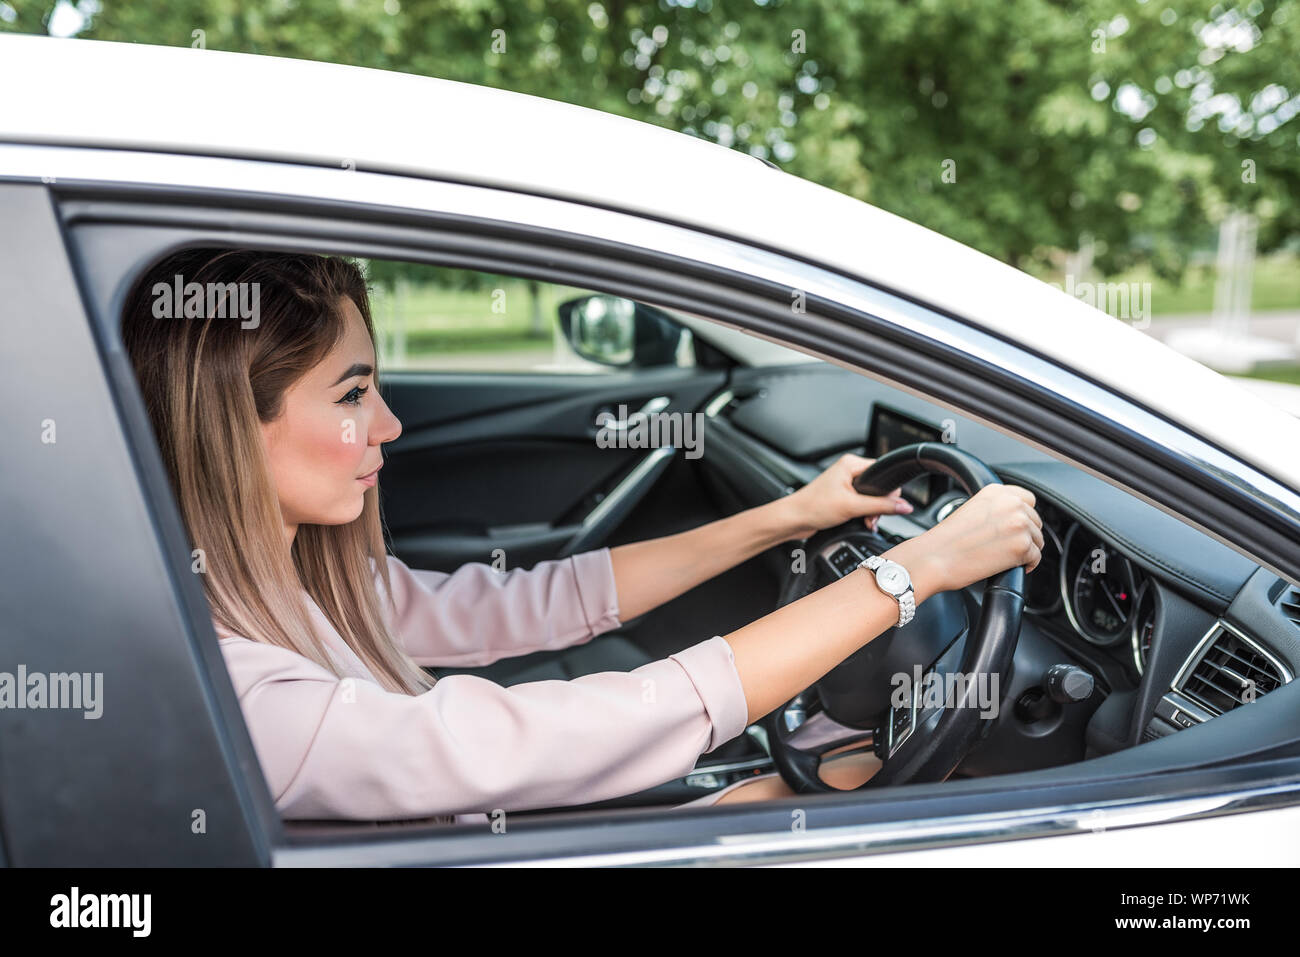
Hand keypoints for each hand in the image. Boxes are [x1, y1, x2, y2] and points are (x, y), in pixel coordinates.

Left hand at [783, 453, 914, 539]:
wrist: (794, 519)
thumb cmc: (813, 506)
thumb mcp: (852, 506)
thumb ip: (881, 506)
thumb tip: (904, 506)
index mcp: (851, 463)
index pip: (882, 470)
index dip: (889, 489)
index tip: (890, 504)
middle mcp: (848, 471)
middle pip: (879, 486)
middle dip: (880, 504)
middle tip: (873, 516)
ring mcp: (845, 484)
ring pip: (871, 497)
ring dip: (872, 512)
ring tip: (867, 521)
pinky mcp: (842, 497)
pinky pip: (862, 503)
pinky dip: (864, 514)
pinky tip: (863, 522)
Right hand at [883, 484, 1041, 602]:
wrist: (934, 559)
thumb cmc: (946, 541)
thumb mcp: (971, 510)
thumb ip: (995, 509)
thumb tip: (1014, 520)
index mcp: (996, 492)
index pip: (1027, 498)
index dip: (1024, 515)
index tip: (1017, 526)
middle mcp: (1011, 503)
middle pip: (1035, 520)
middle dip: (1026, 535)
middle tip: (1009, 547)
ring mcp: (1018, 524)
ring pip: (1038, 540)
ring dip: (1027, 550)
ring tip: (1008, 558)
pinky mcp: (1022, 546)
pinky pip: (1036, 558)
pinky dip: (1027, 565)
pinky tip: (1012, 567)